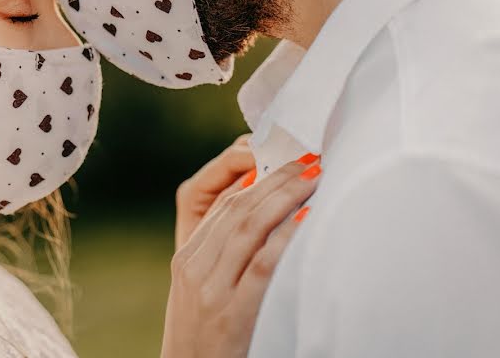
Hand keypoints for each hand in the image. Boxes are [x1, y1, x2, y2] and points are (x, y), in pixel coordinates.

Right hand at [161, 156, 321, 357]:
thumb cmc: (206, 339)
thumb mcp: (203, 294)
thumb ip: (223, 257)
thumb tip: (263, 217)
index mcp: (186, 259)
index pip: (220, 206)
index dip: (255, 177)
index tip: (285, 160)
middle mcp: (194, 268)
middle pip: (236, 209)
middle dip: (274, 179)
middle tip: (307, 159)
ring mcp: (211, 290)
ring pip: (248, 228)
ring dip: (283, 197)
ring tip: (313, 178)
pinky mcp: (233, 313)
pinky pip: (261, 264)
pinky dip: (284, 237)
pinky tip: (305, 219)